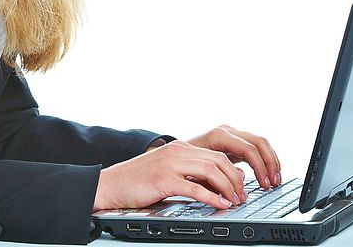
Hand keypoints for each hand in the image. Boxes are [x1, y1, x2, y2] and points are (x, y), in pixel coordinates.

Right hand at [93, 140, 246, 211]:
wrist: (110, 184)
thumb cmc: (137, 181)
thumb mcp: (167, 170)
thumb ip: (188, 172)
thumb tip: (216, 184)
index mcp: (180, 147)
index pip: (216, 154)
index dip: (233, 171)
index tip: (240, 187)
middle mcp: (177, 151)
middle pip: (218, 161)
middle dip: (235, 179)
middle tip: (241, 196)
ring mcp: (170, 164)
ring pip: (210, 171)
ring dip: (227, 187)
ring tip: (233, 201)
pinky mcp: (163, 179)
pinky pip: (195, 188)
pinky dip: (212, 198)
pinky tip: (219, 205)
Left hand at [186, 124, 281, 190]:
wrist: (173, 154)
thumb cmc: (183, 163)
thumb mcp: (197, 171)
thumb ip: (217, 175)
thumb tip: (240, 178)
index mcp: (218, 135)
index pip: (248, 148)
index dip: (260, 166)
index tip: (264, 184)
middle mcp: (227, 131)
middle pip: (258, 141)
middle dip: (269, 163)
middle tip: (274, 183)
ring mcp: (231, 134)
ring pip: (260, 142)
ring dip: (271, 161)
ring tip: (275, 180)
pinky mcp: (234, 141)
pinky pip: (256, 146)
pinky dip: (265, 159)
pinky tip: (268, 174)